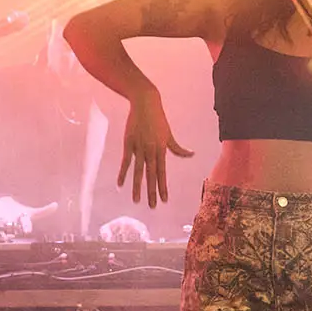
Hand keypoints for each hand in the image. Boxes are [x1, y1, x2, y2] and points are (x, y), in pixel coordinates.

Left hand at [0, 196, 58, 233]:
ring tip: (0, 224)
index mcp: (22, 221)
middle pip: (13, 227)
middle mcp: (13, 224)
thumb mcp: (31, 212)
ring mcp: (2, 223)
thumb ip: (43, 211)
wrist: (4, 210)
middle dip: (12, 228)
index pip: (26, 223)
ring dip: (0, 225)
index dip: (26, 227)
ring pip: (1, 225)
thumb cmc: (18, 214)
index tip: (27, 230)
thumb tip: (56, 205)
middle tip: (11, 231)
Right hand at [116, 92, 194, 207]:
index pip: (163, 172)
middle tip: (152, 207)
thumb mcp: (169, 134)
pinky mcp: (128, 143)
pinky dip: (123, 173)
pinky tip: (120, 184)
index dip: (163, 187)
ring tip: (136, 200)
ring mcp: (139, 148)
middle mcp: (151, 151)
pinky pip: (125, 162)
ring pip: (139, 171)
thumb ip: (178, 148)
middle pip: (152, 175)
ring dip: (137, 187)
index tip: (164, 200)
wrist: (146, 103)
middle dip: (152, 192)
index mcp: (161, 150)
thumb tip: (191, 154)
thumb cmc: (158, 119)